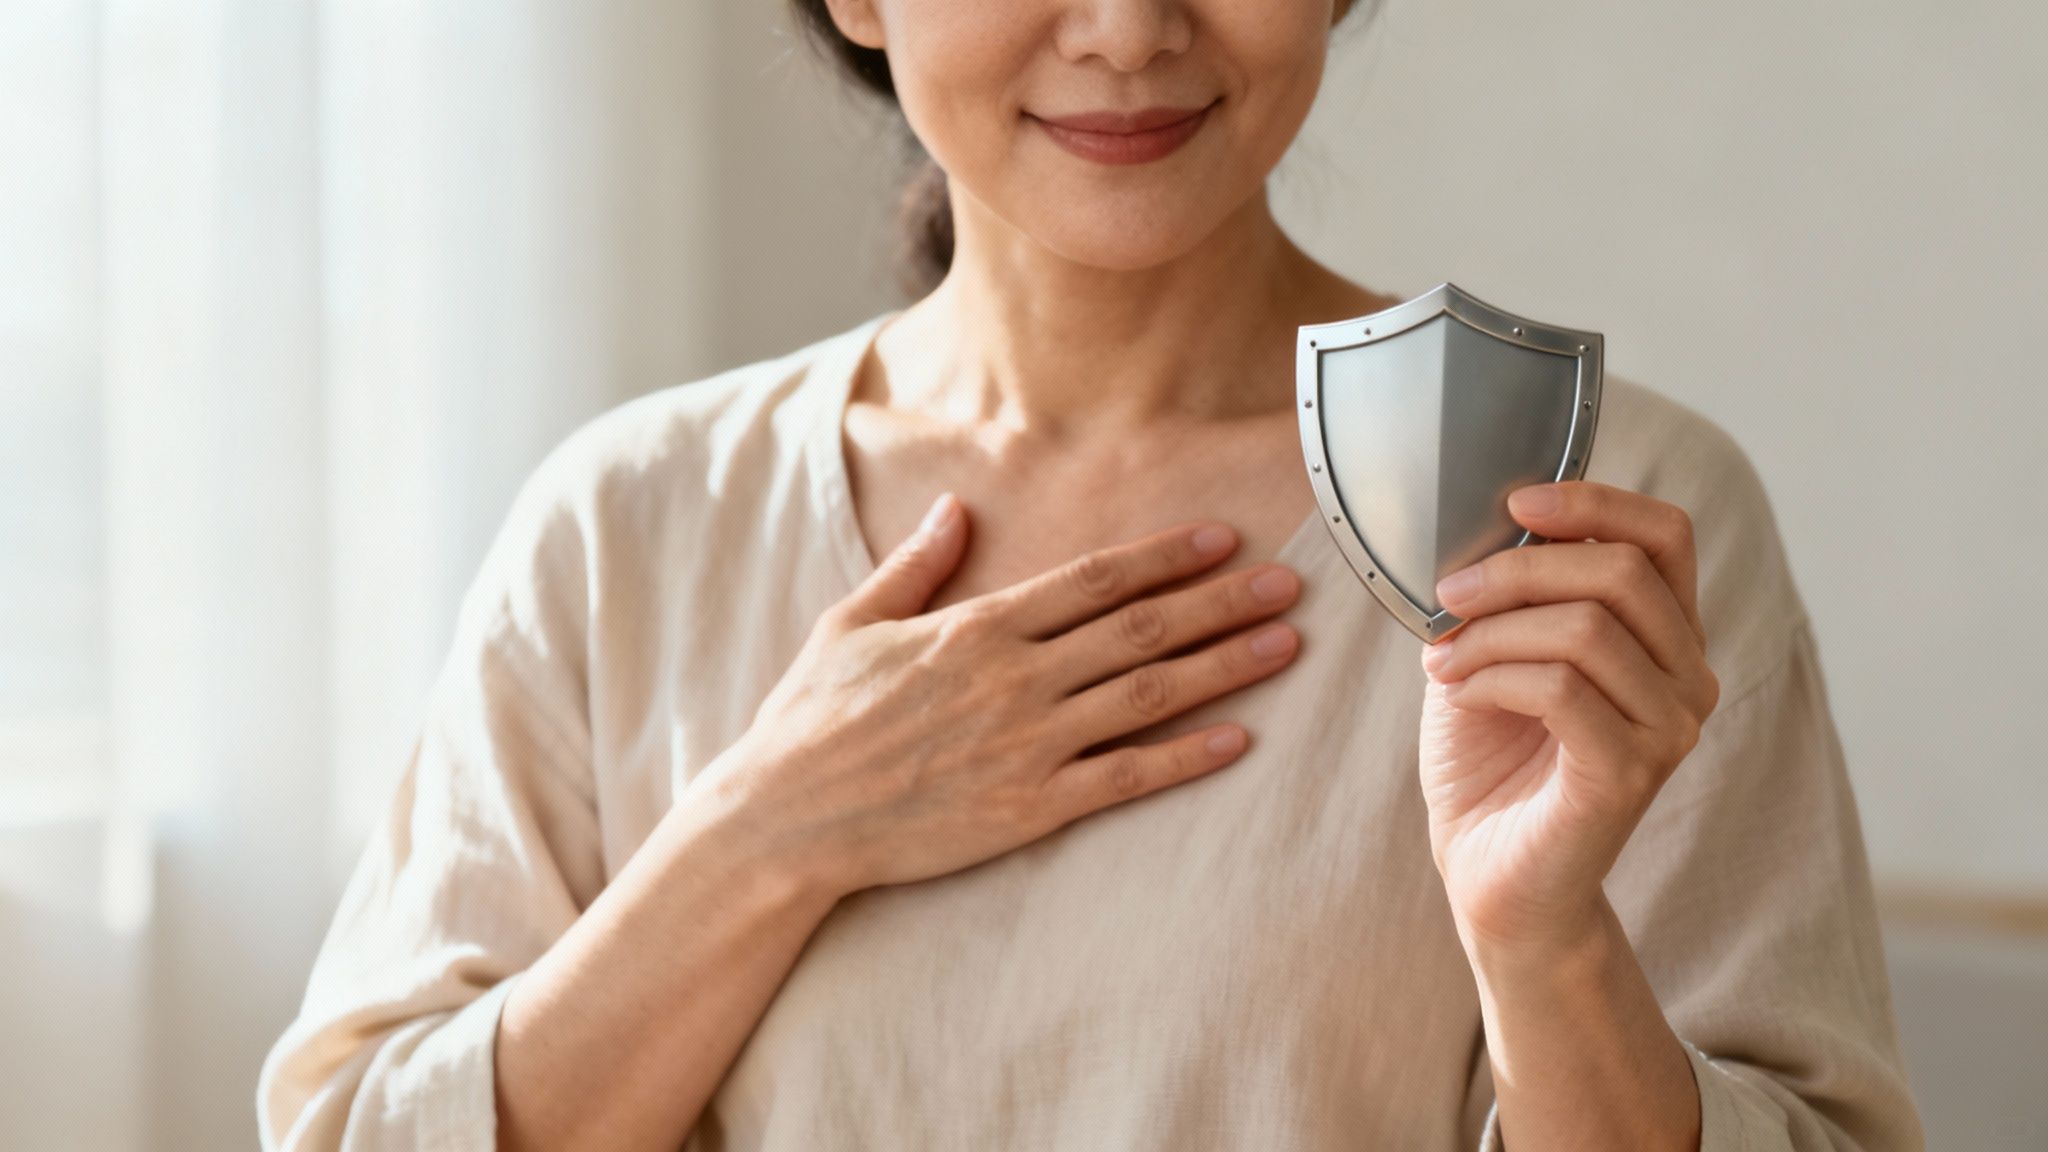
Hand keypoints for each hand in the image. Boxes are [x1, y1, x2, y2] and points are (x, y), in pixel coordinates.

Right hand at [702, 492, 1303, 898]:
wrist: (786, 817)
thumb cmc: (812, 719)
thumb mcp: (853, 622)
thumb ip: (916, 566)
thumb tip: (956, 508)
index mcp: (978, 625)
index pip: (1094, 581)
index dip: (1164, 557)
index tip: (1221, 540)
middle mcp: (1015, 676)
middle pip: (1141, 629)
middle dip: (1222, 602)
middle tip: (1289, 584)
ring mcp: (1027, 742)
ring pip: (1148, 695)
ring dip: (1224, 667)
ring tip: (1284, 646)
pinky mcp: (1030, 807)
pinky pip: (1125, 778)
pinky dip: (1185, 757)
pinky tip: (1238, 739)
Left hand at [1415, 481, 1719, 955]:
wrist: (1486, 872)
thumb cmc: (1490, 762)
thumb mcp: (1493, 652)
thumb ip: (1512, 594)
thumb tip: (1490, 529)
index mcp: (1664, 637)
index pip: (1666, 535)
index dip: (1595, 500)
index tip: (1515, 503)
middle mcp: (1686, 678)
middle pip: (1622, 571)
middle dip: (1517, 570)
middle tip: (1448, 598)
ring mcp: (1669, 728)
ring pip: (1585, 628)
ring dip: (1492, 633)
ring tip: (1445, 661)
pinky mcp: (1630, 772)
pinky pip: (1561, 689)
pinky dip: (1494, 678)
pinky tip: (1462, 696)